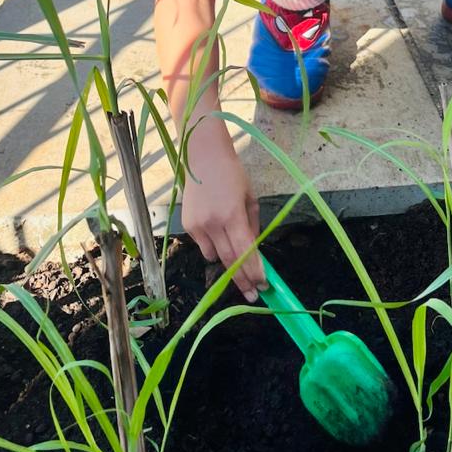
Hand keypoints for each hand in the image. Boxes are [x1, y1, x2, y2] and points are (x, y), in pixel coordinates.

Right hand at [182, 144, 265, 301]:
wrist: (203, 158)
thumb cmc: (233, 175)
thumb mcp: (250, 199)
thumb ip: (253, 227)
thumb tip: (253, 251)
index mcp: (233, 215)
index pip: (245, 251)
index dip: (254, 271)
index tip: (263, 285)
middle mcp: (213, 223)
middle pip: (229, 261)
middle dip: (242, 280)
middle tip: (253, 294)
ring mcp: (198, 225)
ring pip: (214, 256)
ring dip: (226, 261)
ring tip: (235, 256)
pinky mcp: (187, 225)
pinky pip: (203, 245)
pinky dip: (212, 245)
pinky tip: (216, 231)